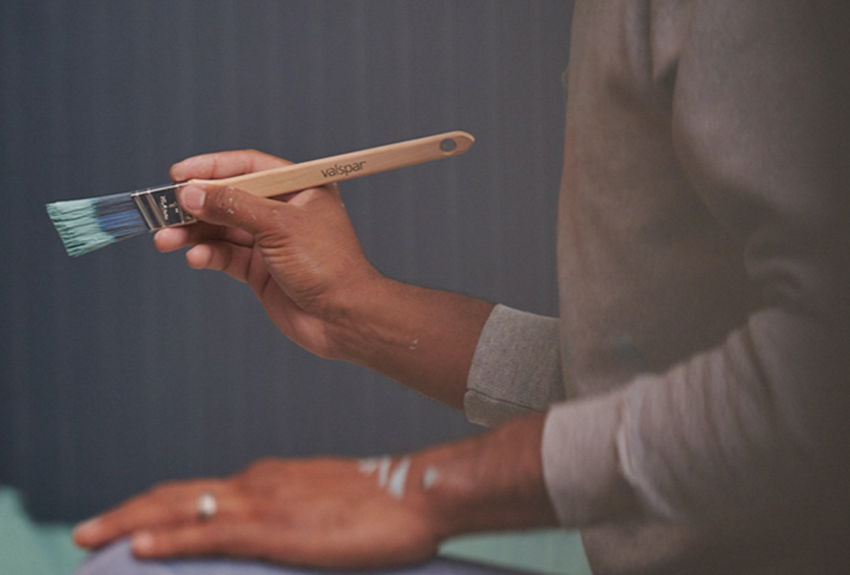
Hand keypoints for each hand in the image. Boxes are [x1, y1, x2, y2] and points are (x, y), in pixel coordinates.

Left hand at [72, 457, 440, 569]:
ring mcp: (263, 502)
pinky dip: (169, 538)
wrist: (417, 493)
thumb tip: (278, 533)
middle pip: (176, 495)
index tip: (128, 525)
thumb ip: (295, 516)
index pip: (199, 493)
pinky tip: (137, 547)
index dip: (158, 508)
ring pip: (180, 508)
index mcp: (269, 479)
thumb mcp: (328, 508)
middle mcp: (257, 482)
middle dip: (127, 511)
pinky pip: (209, 533)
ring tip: (89, 536)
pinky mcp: (275, 528)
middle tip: (86, 531)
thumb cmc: (384, 506)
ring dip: (130, 522)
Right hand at [156, 149, 381, 358]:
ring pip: (223, 230)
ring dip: (194, 233)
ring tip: (166, 239)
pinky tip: (195, 257)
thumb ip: (233, 208)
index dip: (212, 169)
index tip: (177, 174)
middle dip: (195, 206)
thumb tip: (191, 193)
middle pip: (230, 199)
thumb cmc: (327, 266)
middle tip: (162, 211)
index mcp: (300, 188)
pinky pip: (227, 256)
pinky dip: (209, 255)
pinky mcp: (261, 270)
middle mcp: (284, 211)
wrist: (344, 318)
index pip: (248, 167)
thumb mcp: (278, 227)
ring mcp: (271, 242)